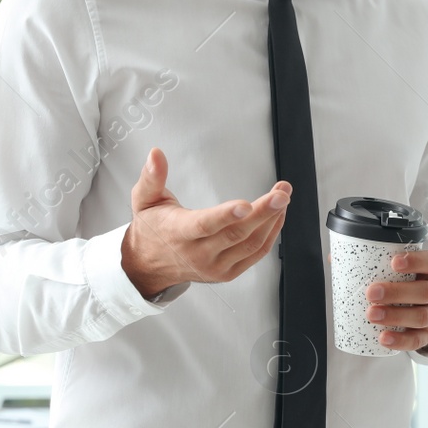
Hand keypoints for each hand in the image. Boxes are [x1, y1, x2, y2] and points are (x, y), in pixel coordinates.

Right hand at [120, 147, 290, 298]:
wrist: (150, 265)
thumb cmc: (152, 228)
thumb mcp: (144, 199)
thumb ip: (152, 177)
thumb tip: (156, 154)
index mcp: (178, 233)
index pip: (204, 225)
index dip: (225, 215)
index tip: (246, 203)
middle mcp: (198, 254)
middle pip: (236, 234)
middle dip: (263, 212)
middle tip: (281, 193)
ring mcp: (215, 267)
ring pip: (251, 245)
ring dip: (272, 220)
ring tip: (282, 196)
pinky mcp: (228, 273)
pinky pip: (256, 254)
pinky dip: (271, 234)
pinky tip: (278, 215)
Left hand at [365, 250, 427, 354]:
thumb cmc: (410, 283)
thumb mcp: (406, 270)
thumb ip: (376, 260)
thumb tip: (334, 258)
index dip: (416, 261)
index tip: (393, 262)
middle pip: (425, 292)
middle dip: (397, 292)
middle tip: (371, 293)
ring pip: (421, 317)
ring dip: (395, 316)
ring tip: (371, 314)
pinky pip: (417, 340)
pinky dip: (400, 340)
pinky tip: (383, 338)